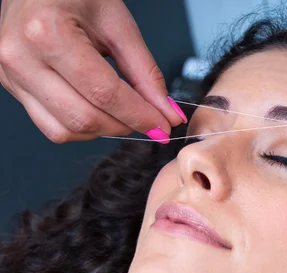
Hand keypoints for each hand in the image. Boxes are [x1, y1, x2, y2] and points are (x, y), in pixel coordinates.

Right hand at [0, 0, 186, 143]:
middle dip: (126, 126)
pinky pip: (51, 127)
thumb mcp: (118, 24)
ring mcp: (11, 75)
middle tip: (149, 120)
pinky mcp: (12, 88)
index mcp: (49, 32)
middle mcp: (22, 57)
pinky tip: (98, 111)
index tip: (163, 124)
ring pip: (66, 130)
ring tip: (123, 113)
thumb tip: (167, 112)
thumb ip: (145, 72)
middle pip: (85, 117)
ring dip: (104, 130)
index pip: (104, 93)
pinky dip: (82, 128)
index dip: (140, 115)